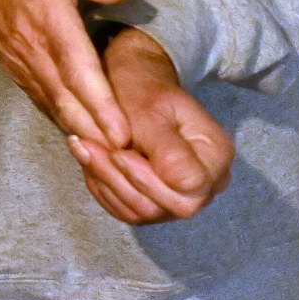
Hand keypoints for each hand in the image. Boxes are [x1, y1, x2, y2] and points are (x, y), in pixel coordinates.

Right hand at [0, 0, 133, 148]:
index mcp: (47, 18)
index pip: (77, 71)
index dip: (100, 105)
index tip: (122, 134)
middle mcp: (31, 47)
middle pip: (66, 100)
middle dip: (96, 133)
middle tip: (128, 163)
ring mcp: (19, 59)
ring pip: (52, 104)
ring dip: (80, 133)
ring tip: (111, 159)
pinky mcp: (13, 63)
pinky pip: (41, 98)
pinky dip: (62, 119)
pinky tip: (82, 134)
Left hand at [68, 29, 233, 224]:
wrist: (133, 87)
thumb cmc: (143, 90)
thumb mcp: (151, 110)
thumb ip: (166, 147)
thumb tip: (185, 182)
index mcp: (216, 155)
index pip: (188, 188)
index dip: (149, 178)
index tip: (119, 152)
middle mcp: (206, 185)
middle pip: (166, 207)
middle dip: (121, 180)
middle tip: (88, 148)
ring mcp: (181, 197)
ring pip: (143, 212)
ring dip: (106, 182)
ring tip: (83, 149)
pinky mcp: (157, 204)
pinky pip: (128, 211)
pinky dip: (104, 189)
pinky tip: (91, 162)